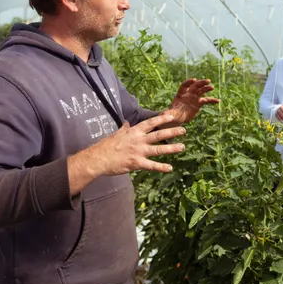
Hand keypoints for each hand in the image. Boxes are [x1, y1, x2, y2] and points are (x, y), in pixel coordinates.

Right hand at [68, 114, 185, 193]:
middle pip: (158, 134)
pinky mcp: (137, 163)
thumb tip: (127, 123)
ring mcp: (138, 152)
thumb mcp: (116, 134)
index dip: (162, 119)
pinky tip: (170, 168)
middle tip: (183, 130)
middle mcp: (138, 140)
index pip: (150, 123)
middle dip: (172, 131)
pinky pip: (151, 166)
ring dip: (171, 148)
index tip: (171, 115)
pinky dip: (161, 167)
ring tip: (182, 147)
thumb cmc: (106, 146)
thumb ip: (124, 128)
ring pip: (158, 149)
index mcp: (134, 132)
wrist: (98, 159)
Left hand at [165, 78, 219, 123]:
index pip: (185, 85)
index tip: (194, 80)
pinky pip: (206, 100)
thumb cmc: (172, 114)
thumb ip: (167, 114)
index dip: (189, 82)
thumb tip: (162, 115)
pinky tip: (218, 101)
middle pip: (195, 86)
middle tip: (207, 81)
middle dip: (200, 83)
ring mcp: (194, 97)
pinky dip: (212, 100)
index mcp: (180, 94)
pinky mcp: (199, 103)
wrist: (178, 117)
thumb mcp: (169, 114)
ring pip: (201, 91)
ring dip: (207, 89)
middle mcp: (188, 93)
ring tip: (212, 87)